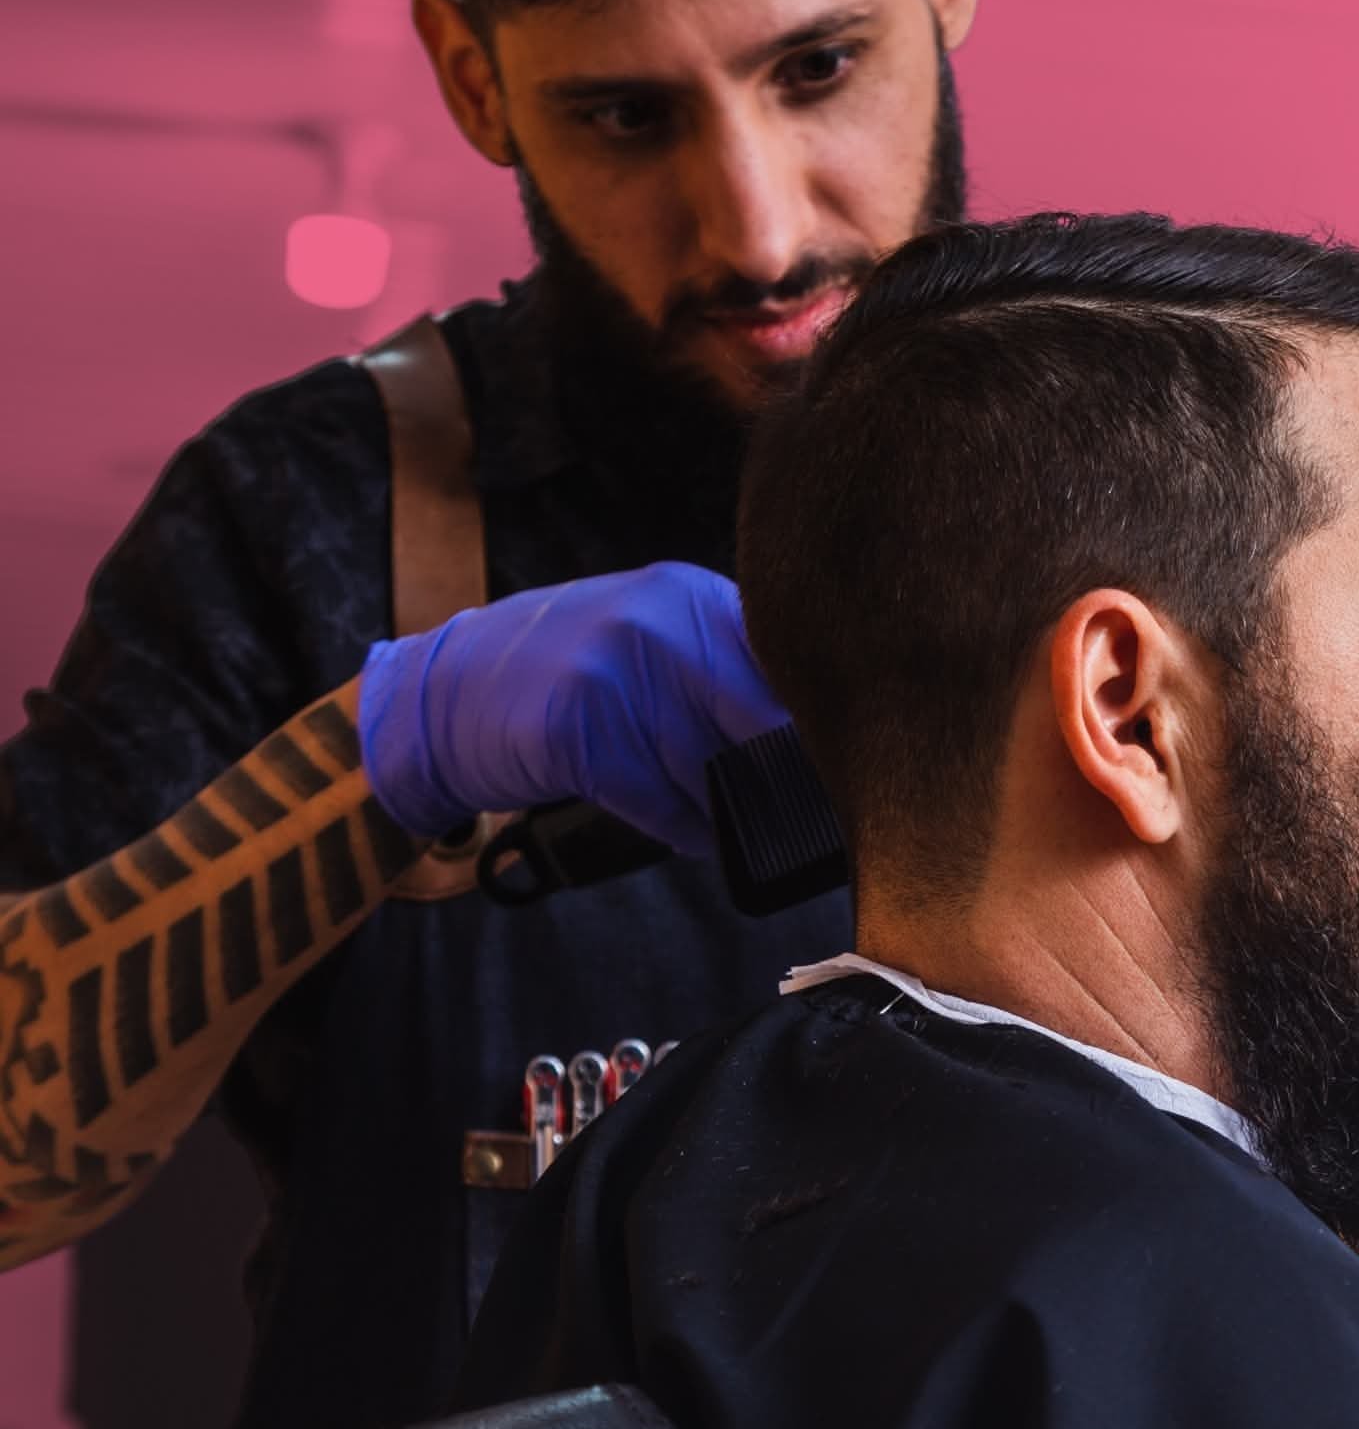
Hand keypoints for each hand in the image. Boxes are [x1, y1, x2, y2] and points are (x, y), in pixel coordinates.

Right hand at [358, 565, 788, 860]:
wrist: (445, 694)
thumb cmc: (560, 671)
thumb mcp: (643, 633)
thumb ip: (720, 660)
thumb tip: (813, 727)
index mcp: (687, 595)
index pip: (786, 657)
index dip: (820, 717)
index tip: (843, 757)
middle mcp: (656, 626)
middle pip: (762, 720)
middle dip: (785, 774)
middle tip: (805, 809)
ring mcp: (615, 678)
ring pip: (712, 771)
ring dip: (727, 809)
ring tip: (729, 820)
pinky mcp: (581, 737)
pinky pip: (664, 805)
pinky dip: (686, 829)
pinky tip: (691, 833)